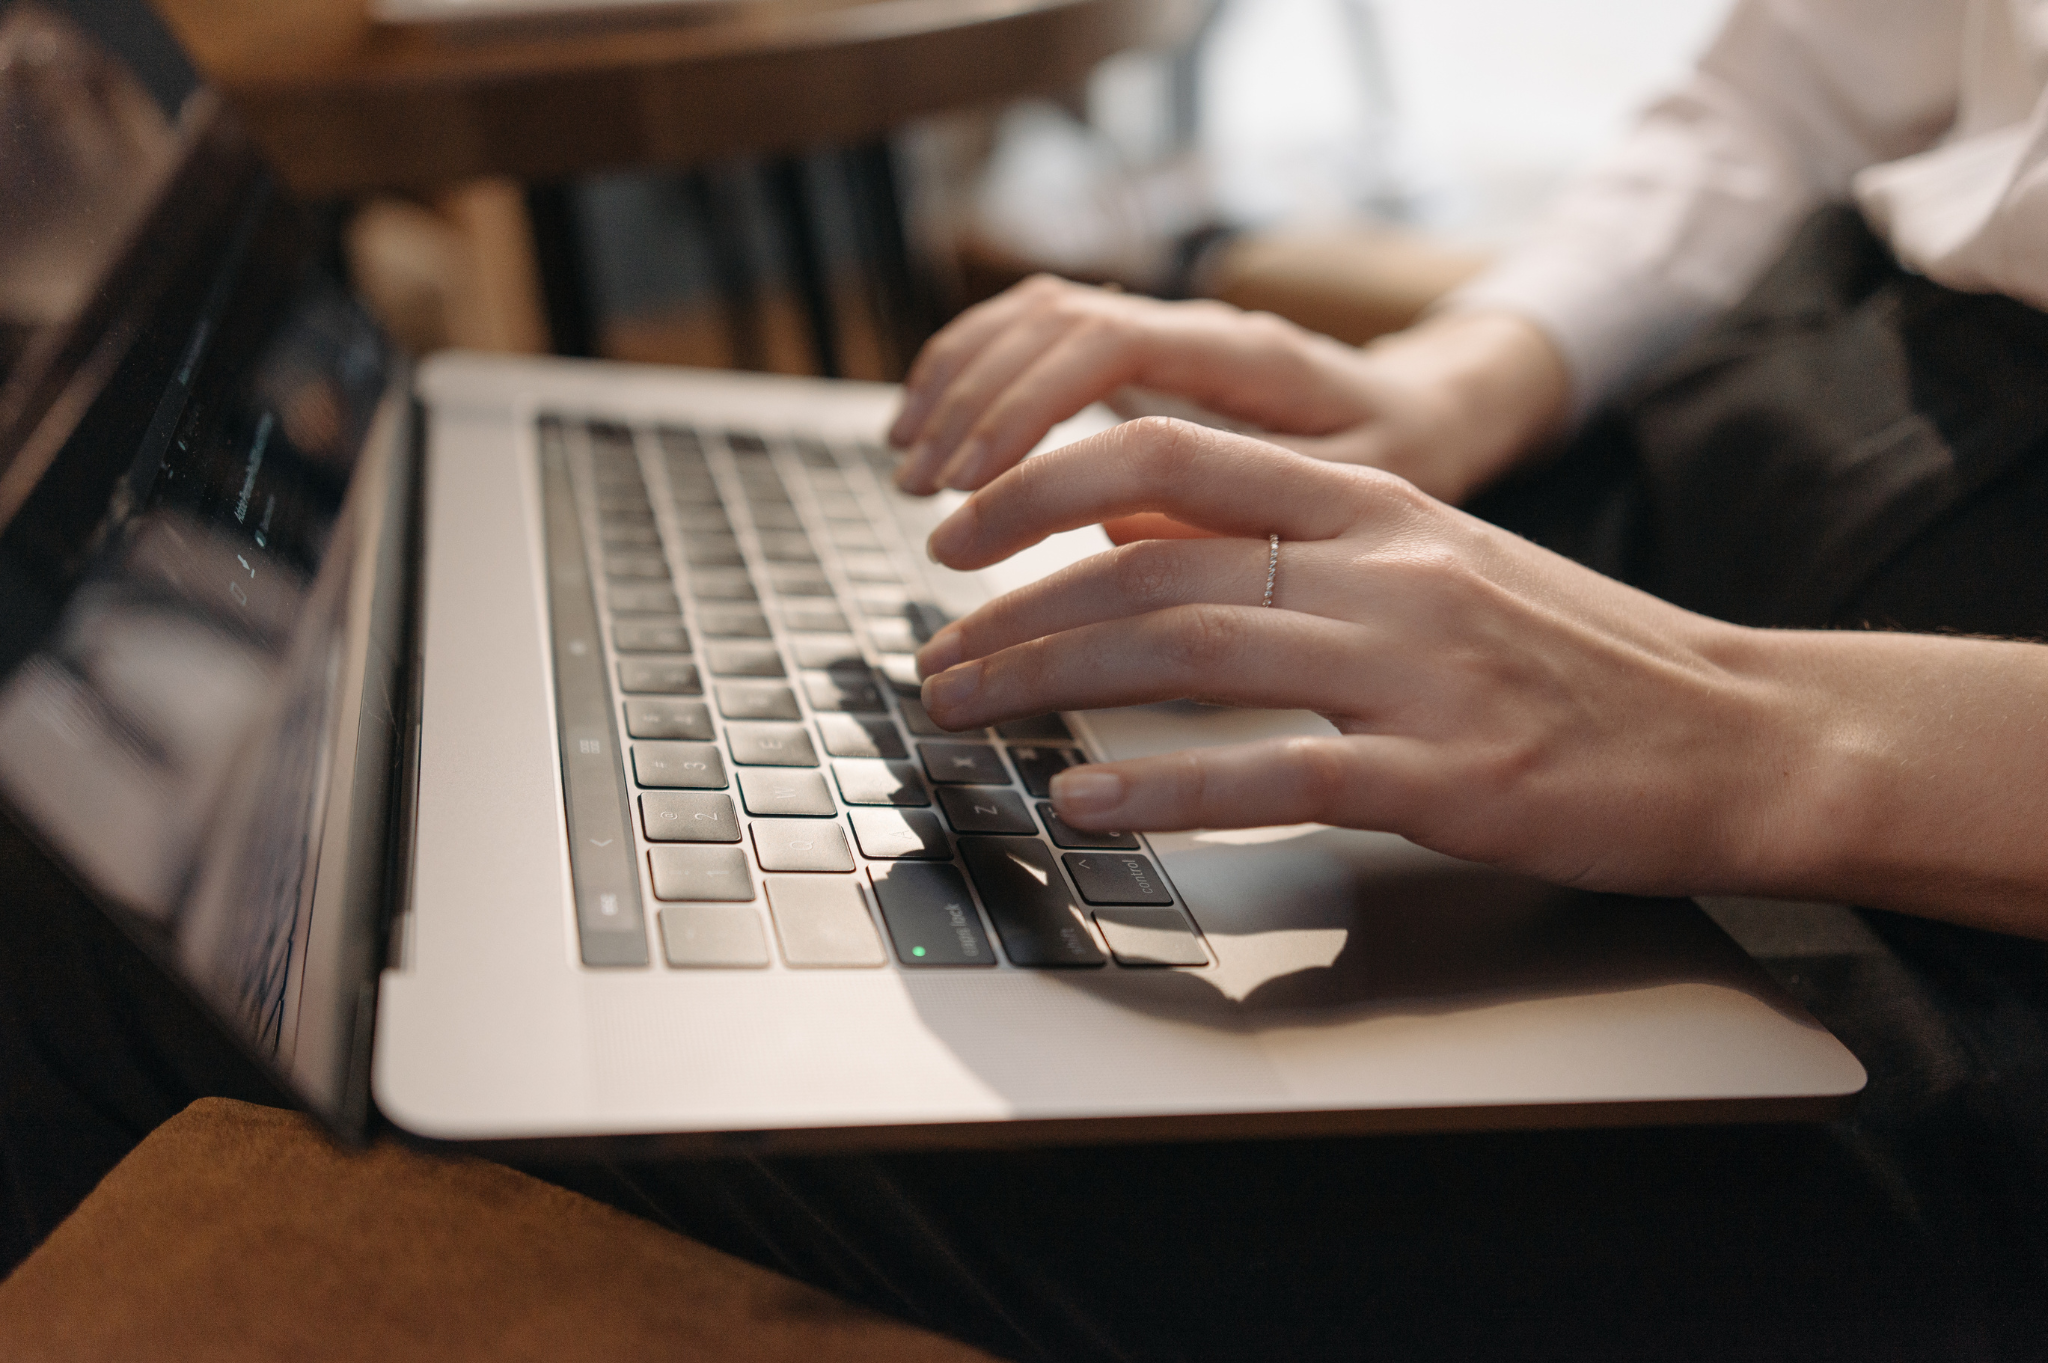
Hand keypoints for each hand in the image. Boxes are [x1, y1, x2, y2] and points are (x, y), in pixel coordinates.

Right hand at [888, 275, 1569, 504]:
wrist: (1437, 411)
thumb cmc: (1407, 464)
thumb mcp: (1353, 503)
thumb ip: (1247, 519)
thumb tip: (1115, 539)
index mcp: (1249, 356)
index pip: (1105, 350)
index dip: (1023, 416)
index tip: (972, 494)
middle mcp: (1198, 324)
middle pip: (1052, 326)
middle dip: (973, 409)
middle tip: (924, 500)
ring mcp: (1166, 327)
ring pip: (1035, 317)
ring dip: (959, 383)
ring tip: (908, 466)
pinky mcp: (1144, 347)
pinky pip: (1039, 331)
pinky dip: (975, 370)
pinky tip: (934, 426)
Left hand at [913, 417, 1808, 897]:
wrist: (1740, 729)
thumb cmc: (1574, 654)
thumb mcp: (1429, 558)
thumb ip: (1292, 537)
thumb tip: (1140, 529)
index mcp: (1372, 502)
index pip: (1164, 460)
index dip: (1038, 490)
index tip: (958, 533)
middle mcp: (1381, 565)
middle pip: (1151, 565)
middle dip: (1014, 610)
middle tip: (934, 659)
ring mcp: (1415, 668)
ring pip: (1192, 651)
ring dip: (1054, 682)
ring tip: (967, 713)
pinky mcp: (1447, 772)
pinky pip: (1278, 773)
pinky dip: (1169, 789)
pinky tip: (1089, 803)